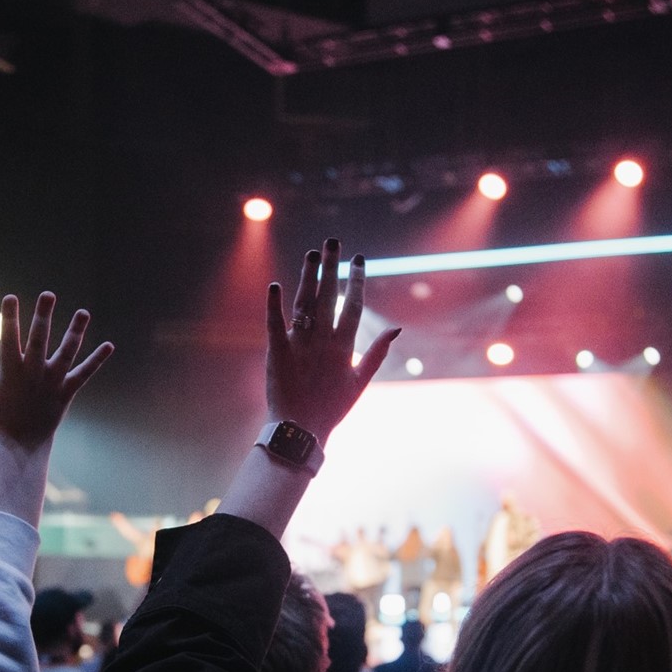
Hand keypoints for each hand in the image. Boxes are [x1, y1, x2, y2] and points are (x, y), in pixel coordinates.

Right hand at [0, 292, 113, 450]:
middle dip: (43, 316)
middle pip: (39, 339)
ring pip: (66, 353)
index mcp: (11, 370)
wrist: (23, 443)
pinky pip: (84, 374)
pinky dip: (97, 360)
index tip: (10, 297)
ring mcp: (52, 382)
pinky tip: (110, 345)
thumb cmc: (1, 415)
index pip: (9, 338)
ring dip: (76, 332)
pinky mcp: (67, 392)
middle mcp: (33, 373)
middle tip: (48, 294)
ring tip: (84, 312)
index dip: (9, 317)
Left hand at [265, 238, 399, 440]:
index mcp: (344, 347)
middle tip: (332, 242)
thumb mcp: (360, 382)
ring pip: (304, 304)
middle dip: (331, 267)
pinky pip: (275, 324)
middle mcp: (323, 341)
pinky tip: (275, 286)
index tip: (358, 258)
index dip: (356, 280)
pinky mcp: (277, 353)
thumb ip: (377, 353)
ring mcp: (300, 345)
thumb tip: (397, 328)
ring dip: (308, 277)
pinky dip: (274, 305)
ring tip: (312, 254)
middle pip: (329, 296)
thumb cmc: (332, 408)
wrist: (301, 429)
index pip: (354, 305)